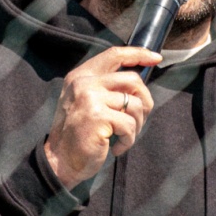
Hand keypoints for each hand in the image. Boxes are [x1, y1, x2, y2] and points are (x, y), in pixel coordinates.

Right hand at [45, 46, 162, 187]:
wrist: (59, 161)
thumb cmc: (78, 135)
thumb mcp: (86, 103)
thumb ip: (106, 88)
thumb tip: (139, 82)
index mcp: (81, 76)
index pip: (114, 54)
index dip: (138, 54)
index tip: (155, 58)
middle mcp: (84, 83)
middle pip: (132, 80)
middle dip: (144, 101)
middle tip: (138, 120)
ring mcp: (90, 98)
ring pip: (135, 104)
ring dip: (137, 125)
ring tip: (124, 136)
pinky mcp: (98, 116)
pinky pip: (129, 125)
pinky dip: (129, 140)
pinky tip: (117, 148)